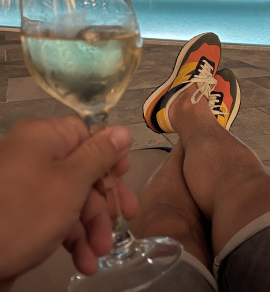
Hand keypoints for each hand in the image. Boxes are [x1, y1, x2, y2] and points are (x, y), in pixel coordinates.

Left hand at [0, 116, 137, 283]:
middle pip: (83, 170)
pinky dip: (70, 236)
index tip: (126, 175)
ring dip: (90, 226)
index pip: (87, 135)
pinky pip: (53, 215)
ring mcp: (26, 185)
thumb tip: (122, 130)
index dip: (110, 155)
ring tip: (99, 253)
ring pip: (71, 197)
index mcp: (45, 137)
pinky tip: (84, 260)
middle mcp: (35, 155)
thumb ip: (100, 155)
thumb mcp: (72, 182)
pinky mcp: (21, 213)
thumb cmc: (25, 213)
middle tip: (122, 221)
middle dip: (103, 202)